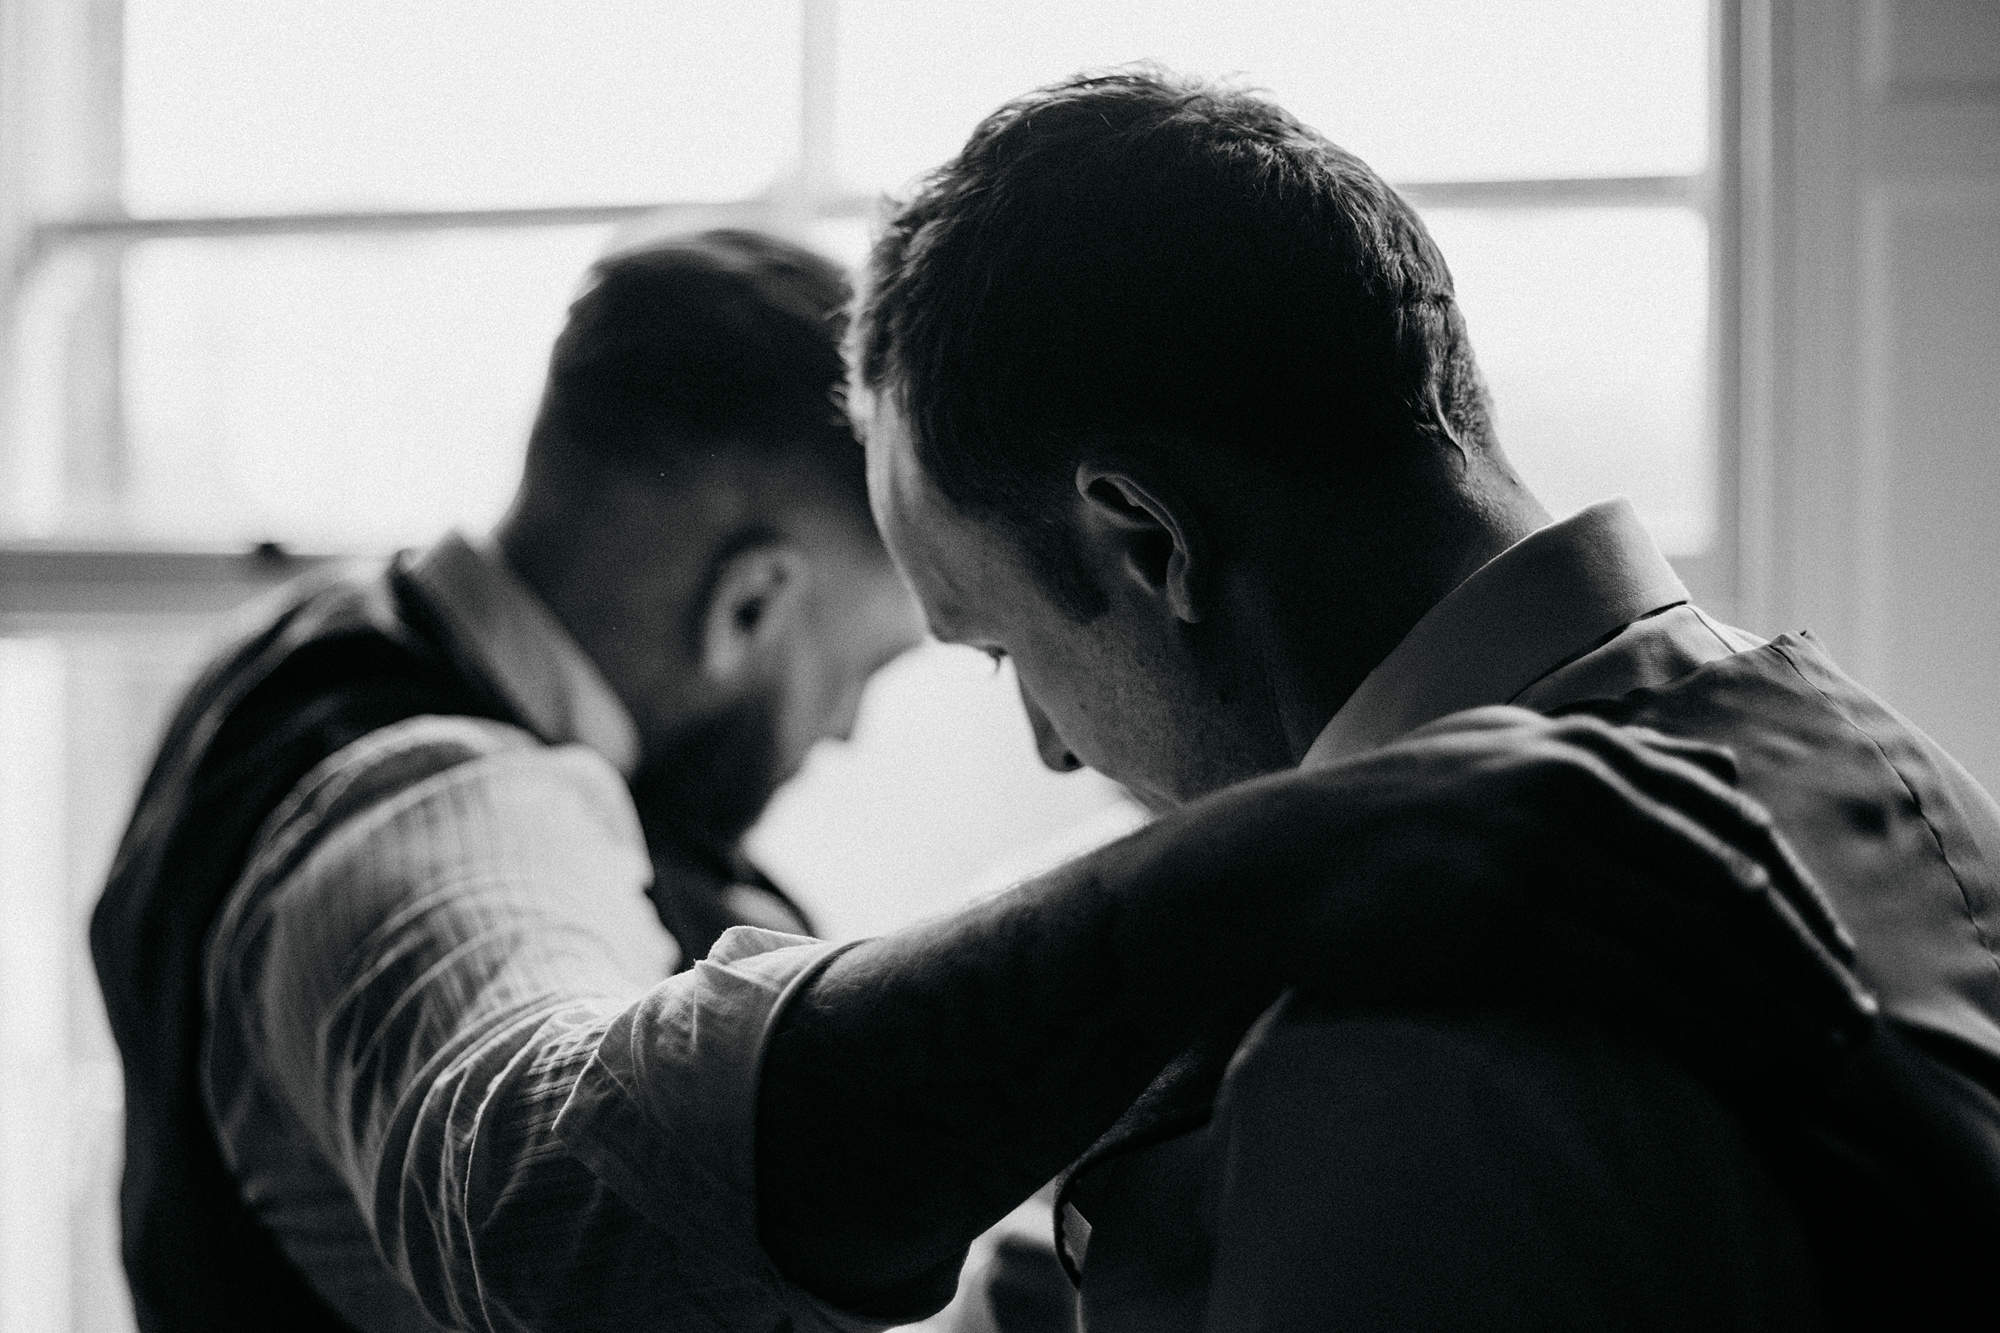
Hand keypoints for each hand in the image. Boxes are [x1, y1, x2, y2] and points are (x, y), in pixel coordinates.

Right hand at [1224, 706, 1876, 1092]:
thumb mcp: (1489, 750)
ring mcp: (1529, 842)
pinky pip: (1628, 977)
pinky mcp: (1496, 913)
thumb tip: (1709, 774)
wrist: (1269, 864)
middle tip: (1841, 1019)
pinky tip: (1729, 1058)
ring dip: (1765, 999)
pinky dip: (1696, 1023)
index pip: (1729, 813)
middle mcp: (1563, 778)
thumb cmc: (1381, 820)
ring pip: (1691, 931)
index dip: (1796, 890)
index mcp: (1573, 741)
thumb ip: (1593, 754)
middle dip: (1799, 954)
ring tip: (1804, 1053)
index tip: (1828, 952)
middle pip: (1727, 872)